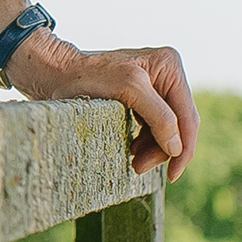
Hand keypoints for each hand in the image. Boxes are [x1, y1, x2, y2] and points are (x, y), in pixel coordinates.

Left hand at [12, 34, 193, 181]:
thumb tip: (177, 146)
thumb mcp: (129, 90)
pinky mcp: (140, 98)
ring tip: (133, 162)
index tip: (172, 175)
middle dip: (164, 150)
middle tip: (138, 168)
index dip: (184, 148)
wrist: (54, 72)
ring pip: (166, 129)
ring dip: (153, 149)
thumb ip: (159, 116)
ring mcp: (154, 86)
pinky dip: (145, 142)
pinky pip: (152, 127)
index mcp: (170, 66)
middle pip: (179, 125)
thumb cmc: (86, 76)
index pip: (187, 116)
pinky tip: (131, 150)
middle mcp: (166, 73)